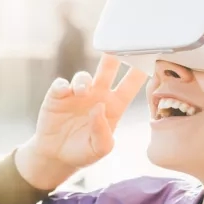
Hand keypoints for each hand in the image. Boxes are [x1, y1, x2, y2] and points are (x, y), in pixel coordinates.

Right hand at [17, 55, 147, 189]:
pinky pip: (61, 84)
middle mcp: (98, 95)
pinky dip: (62, 86)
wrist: (57, 156)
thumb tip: (99, 107)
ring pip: (84, 76)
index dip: (139, 71)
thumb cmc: (83, 151)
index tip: (146, 55)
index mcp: (114, 105)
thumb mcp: (100, 148)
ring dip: (83, 80)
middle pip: (108, 69)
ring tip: (82, 92)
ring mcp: (78, 94)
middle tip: (115, 46)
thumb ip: (103, 132)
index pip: (131, 84)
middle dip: (113, 56)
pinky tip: (64, 92)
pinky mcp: (58, 96)